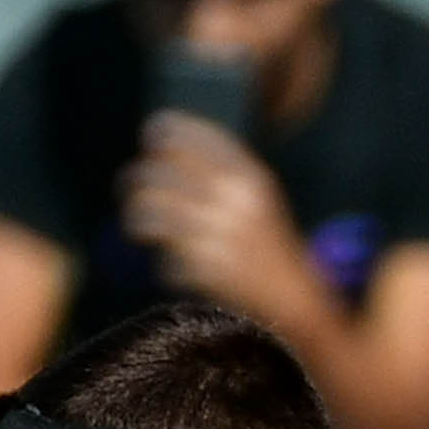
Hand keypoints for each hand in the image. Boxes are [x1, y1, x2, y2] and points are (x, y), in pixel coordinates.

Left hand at [123, 116, 306, 311]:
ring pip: (151, 212)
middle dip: (136, 180)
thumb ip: (225, 170)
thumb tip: (169, 150)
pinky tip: (176, 266)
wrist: (298, 296)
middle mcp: (232, 199)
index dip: (162, 132)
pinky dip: (167, 263)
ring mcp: (218, 235)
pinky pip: (166, 259)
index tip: (150, 138)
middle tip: (130, 186)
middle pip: (160, 173)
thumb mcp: (261, 194)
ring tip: (137, 225)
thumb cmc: (274, 243)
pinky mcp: (207, 270)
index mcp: (249, 175)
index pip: (191, 137)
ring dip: (136, 217)